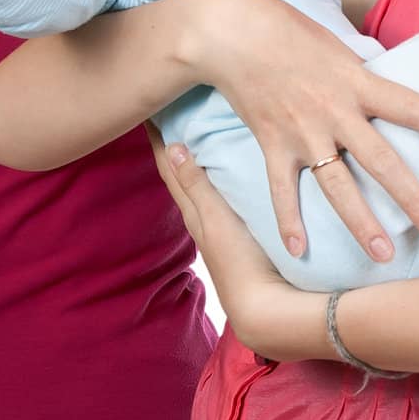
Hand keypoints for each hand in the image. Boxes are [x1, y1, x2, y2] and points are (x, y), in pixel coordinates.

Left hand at [145, 125, 327, 359]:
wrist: (268, 309)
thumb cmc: (240, 261)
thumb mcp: (216, 218)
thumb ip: (197, 185)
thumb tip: (173, 145)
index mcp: (194, 212)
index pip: (170, 170)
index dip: (159, 141)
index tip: (150, 110)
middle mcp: (203, 220)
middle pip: (182, 176)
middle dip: (174, 146)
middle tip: (172, 112)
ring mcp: (223, 229)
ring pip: (202, 187)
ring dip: (196, 161)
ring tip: (199, 132)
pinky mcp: (243, 237)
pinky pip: (224, 198)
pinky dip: (218, 179)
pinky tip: (230, 173)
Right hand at [188, 0, 418, 263]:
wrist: (233, 32)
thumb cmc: (289, 31)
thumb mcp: (339, 49)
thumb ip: (365, 78)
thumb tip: (392, 98)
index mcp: (357, 82)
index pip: (414, 108)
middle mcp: (334, 111)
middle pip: (381, 161)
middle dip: (412, 197)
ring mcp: (302, 132)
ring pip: (337, 185)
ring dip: (361, 223)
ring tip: (385, 255)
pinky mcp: (272, 144)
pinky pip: (281, 190)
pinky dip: (288, 221)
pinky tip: (300, 251)